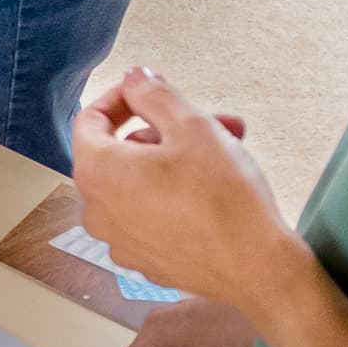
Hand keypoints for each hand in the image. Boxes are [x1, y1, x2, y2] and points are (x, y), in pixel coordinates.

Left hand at [72, 67, 306, 316]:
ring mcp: (120, 242)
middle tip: (215, 122)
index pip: (91, 120)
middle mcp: (97, 211)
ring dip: (180, 160)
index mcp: (96, 172)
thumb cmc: (222, 195)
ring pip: (142, 183)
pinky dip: (177, 195)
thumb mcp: (191, 126)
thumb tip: (133, 78)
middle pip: (122, 152)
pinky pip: (153, 214)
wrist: (256, 269)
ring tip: (230, 150)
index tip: (155, 90)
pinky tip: (218, 189)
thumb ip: (154, 94)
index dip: (123, 98)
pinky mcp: (147, 262)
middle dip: (168, 130)